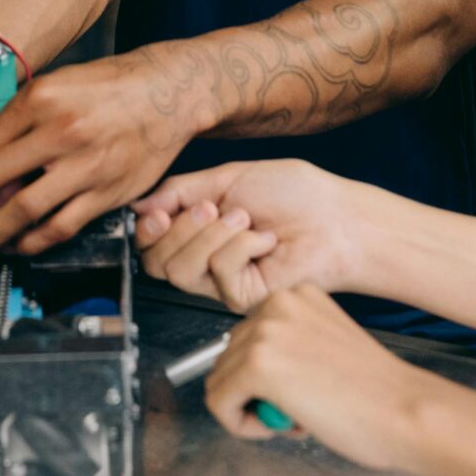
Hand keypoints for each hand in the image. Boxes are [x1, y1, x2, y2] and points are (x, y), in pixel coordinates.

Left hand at [0, 48, 204, 252]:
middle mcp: (60, 132)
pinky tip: (21, 243)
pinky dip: (34, 241)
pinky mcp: (106, 193)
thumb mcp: (57, 84)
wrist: (168, 92)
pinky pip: (60, 226)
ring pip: (22, 211)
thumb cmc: (112, 86)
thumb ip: (21, 120)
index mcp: (40, 100)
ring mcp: (84, 166)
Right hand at [133, 160, 393, 308]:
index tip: (160, 212)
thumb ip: (180, 191)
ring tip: (245, 219)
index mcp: (200, 230)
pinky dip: (241, 246)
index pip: (151, 244)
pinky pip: (217, 272)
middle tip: (215, 208)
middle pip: (157, 261)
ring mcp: (223, 282)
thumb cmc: (296, 195)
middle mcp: (206, 261)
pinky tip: (266, 240)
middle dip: (182, 227)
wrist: (336, 218)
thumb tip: (140, 205)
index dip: (148, 230)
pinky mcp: (242, 297)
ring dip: (211, 234)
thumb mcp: (228, 178)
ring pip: (179, 269)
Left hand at [205, 284, 438, 471]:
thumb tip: (250, 370)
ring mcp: (264, 331)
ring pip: (220, 381)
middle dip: (255, 392)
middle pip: (229, 357)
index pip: (249, 337)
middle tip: (300, 410)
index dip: (267, 377)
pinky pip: (219, 403)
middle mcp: (276, 304)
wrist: (405, 410)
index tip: (302, 391)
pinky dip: (242, 425)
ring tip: (298, 416)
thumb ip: (288, 346)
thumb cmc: (378, 392)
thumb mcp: (324, 346)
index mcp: (296, 295)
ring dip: (250, 408)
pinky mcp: (256, 364)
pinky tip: (284, 425)